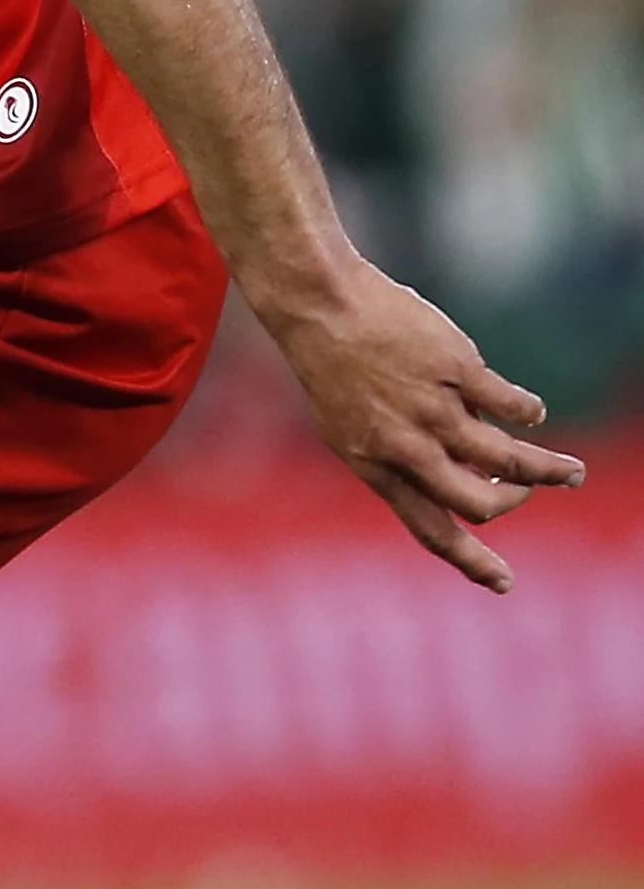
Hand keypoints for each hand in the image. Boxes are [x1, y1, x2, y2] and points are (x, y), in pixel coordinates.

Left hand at [260, 269, 585, 591]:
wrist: (320, 307)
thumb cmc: (334, 367)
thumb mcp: (349, 427)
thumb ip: (396, 459)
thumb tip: (458, 480)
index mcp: (375, 466)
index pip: (429, 528)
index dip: (470, 560)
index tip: (503, 581)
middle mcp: (406, 446)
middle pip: (480, 502)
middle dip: (515, 504)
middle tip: (529, 493)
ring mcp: (434, 409)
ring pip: (509, 459)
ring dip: (547, 470)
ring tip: (569, 471)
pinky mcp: (459, 370)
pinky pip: (513, 406)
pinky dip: (530, 414)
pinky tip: (531, 413)